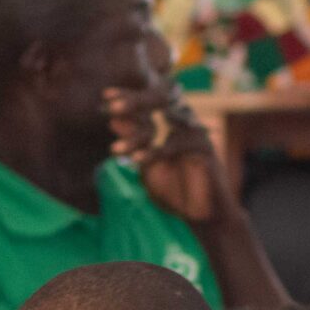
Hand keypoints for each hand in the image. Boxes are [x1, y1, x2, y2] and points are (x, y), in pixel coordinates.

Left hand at [104, 84, 228, 225]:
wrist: (197, 213)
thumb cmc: (172, 187)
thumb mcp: (145, 163)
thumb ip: (133, 142)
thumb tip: (112, 121)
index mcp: (168, 120)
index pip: (148, 102)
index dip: (128, 96)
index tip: (105, 96)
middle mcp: (183, 121)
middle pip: (160, 99)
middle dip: (134, 101)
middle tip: (110, 107)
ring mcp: (195, 132)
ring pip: (164, 124)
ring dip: (137, 133)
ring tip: (115, 147)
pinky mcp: (204, 147)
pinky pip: (175, 146)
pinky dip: (154, 154)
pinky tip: (135, 160)